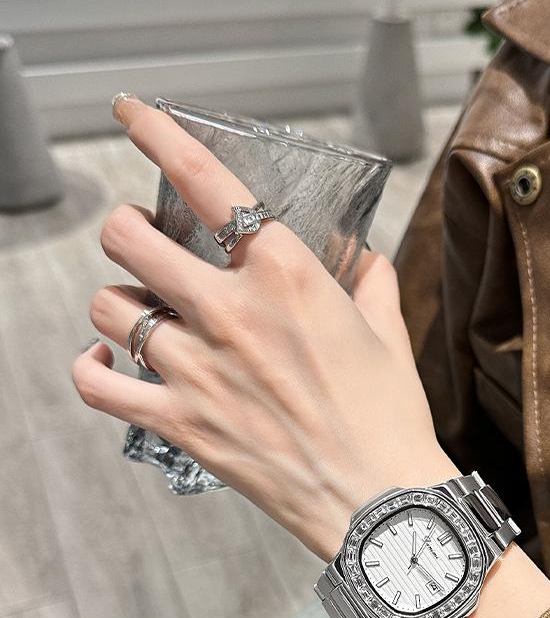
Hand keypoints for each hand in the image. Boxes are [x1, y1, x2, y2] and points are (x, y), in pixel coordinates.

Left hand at [72, 94, 457, 560]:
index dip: (156, 133)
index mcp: (286, 276)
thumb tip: (360, 258)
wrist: (382, 504)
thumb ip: (368, 282)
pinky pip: (99, 386)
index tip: (132, 113)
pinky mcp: (181, 423)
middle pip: (129, 239)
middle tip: (141, 240)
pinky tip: (106, 364)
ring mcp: (199, 370)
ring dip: (117, 303)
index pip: (204, 182)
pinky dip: (92, 370)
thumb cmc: (388, 421)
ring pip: (108, 307)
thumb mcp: (387, 334)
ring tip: (138, 312)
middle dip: (127, 230)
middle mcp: (232, 313)